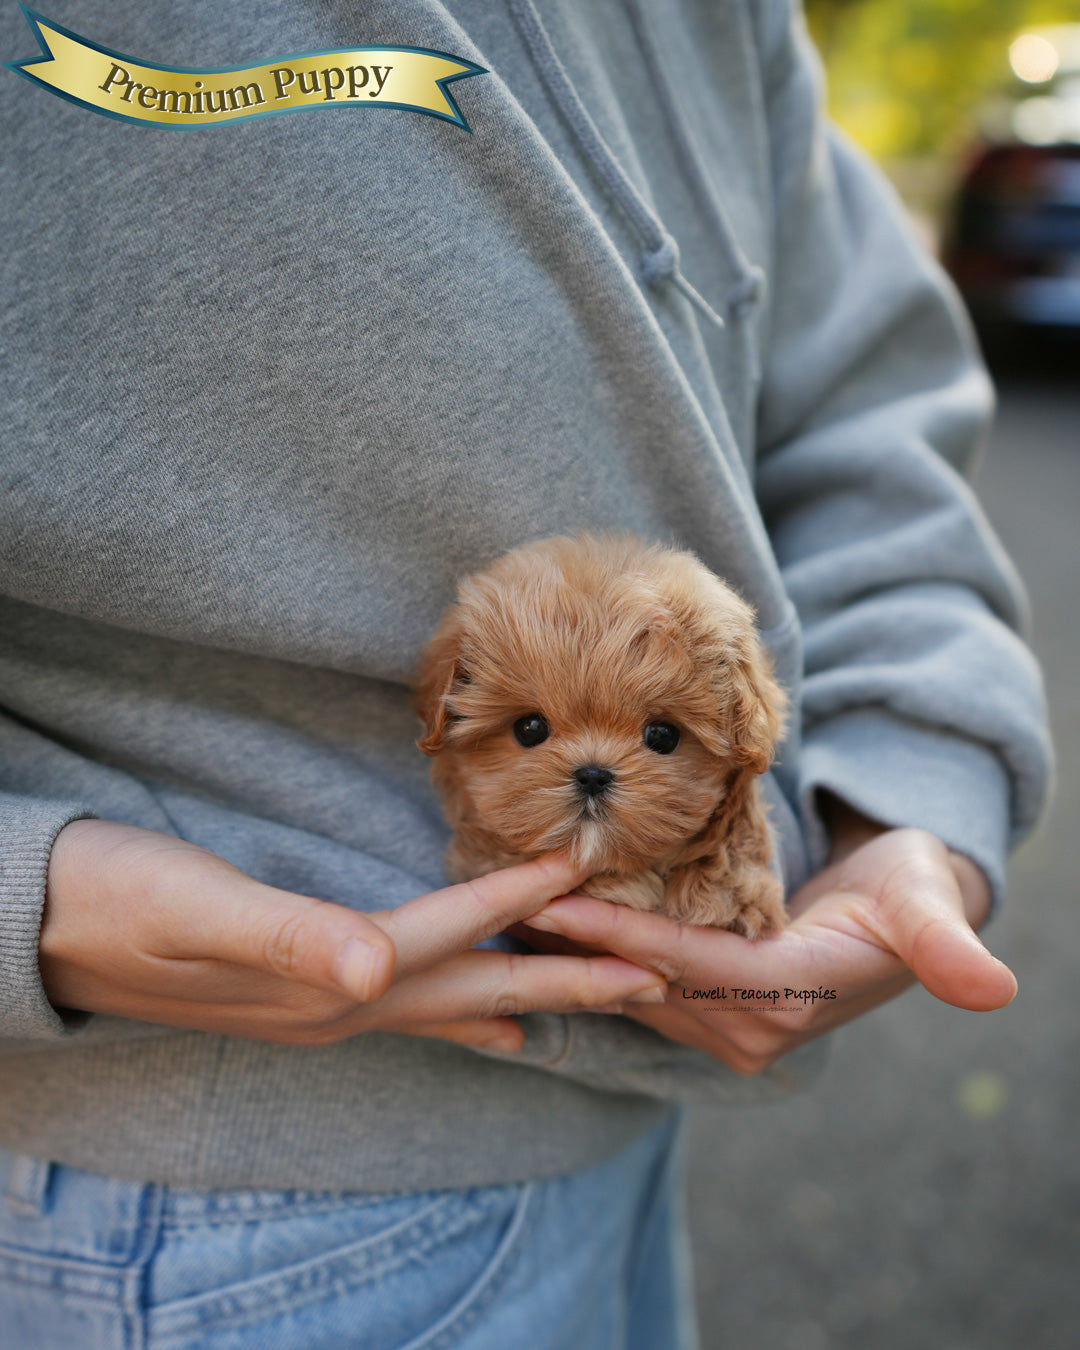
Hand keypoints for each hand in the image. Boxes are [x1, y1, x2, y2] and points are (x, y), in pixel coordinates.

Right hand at [39, 820, 666, 1052]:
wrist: (43, 929)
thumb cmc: (114, 901)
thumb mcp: (193, 910)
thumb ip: (289, 938)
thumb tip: (377, 968)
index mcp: (329, 976)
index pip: (450, 932)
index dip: (521, 899)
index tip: (595, 876)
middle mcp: (342, 1002)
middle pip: (479, 987)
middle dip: (569, 978)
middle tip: (656, 975)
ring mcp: (326, 1005)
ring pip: (456, 1001)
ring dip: (533, 993)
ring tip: (598, 999)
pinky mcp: (308, 990)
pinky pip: (417, 1004)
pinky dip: (467, 1005)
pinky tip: (492, 1014)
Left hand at [516, 826, 1015, 1074]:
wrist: (901, 909)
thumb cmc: (909, 888)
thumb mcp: (929, 907)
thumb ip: (946, 945)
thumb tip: (994, 988)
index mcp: (785, 1000)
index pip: (685, 964)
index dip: (619, 932)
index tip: (552, 898)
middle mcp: (744, 1028)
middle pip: (638, 980)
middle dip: (566, 941)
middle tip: (490, 897)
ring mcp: (720, 1026)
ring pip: (624, 985)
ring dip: (562, 949)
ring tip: (493, 903)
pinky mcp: (702, 1009)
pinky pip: (631, 981)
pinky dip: (585, 952)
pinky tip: (532, 919)